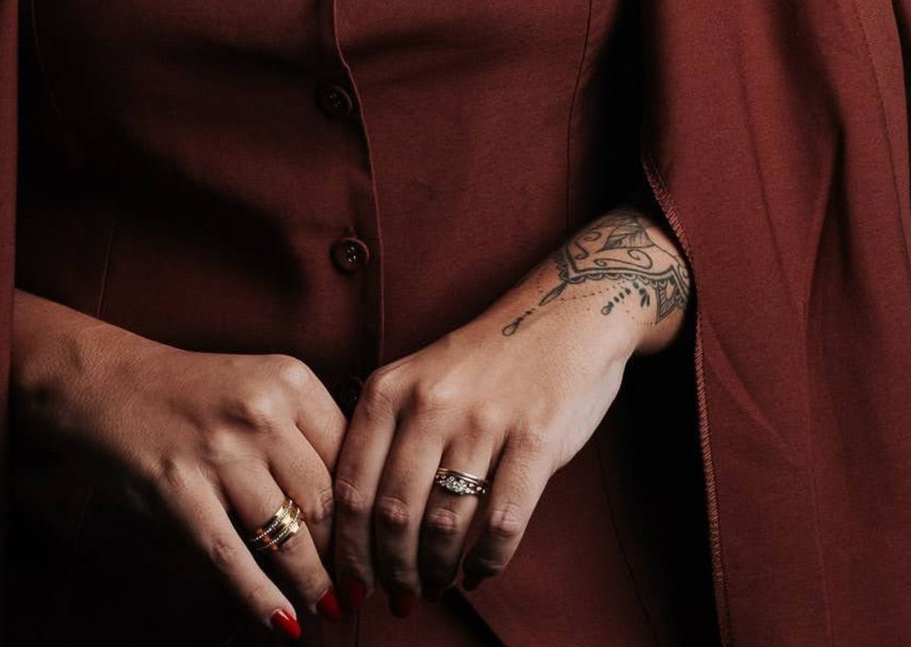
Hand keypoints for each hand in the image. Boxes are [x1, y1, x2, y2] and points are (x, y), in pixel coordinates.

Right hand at [11, 291, 352, 636]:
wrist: (105, 381)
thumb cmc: (192, 393)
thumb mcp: (259, 386)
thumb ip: (304, 431)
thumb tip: (360, 506)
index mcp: (290, 380)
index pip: (351, 458)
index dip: (370, 510)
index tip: (381, 545)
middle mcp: (261, 411)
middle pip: (328, 502)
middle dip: (348, 555)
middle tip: (363, 587)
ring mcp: (219, 451)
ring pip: (289, 536)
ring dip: (315, 584)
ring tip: (331, 608)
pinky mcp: (179, 490)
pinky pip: (234, 559)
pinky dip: (264, 599)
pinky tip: (285, 623)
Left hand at [329, 207, 689, 610]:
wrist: (562, 314)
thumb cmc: (484, 359)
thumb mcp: (417, 377)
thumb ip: (387, 435)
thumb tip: (360, 524)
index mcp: (390, 388)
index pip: (352, 487)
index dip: (347, 549)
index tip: (351, 582)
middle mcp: (430, 403)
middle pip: (393, 515)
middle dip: (391, 570)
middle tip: (398, 596)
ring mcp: (483, 421)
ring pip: (443, 525)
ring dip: (435, 571)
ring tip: (435, 585)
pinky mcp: (535, 439)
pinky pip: (502, 523)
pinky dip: (486, 561)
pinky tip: (478, 570)